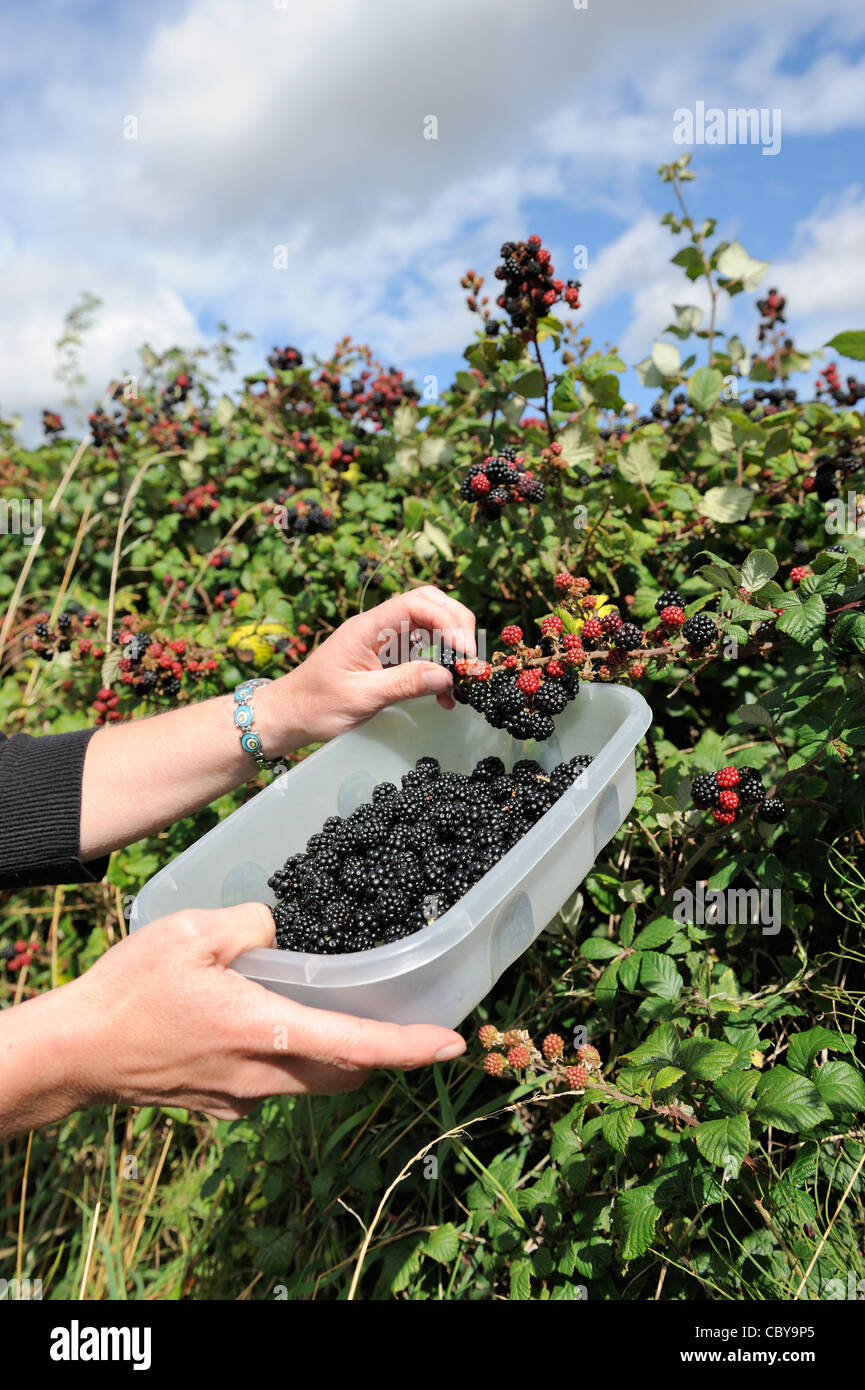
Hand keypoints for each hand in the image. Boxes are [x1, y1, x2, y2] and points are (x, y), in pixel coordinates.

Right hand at [65, 904, 464, 1119]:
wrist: (76, 1052)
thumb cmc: (130, 990)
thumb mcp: (191, 930)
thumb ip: (250, 923)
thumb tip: (281, 927)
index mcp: (263, 1032)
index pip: (355, 1045)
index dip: (410, 1048)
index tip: (453, 1045)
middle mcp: (262, 1077)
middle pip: (344, 1071)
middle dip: (379, 1051)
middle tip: (401, 1018)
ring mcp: (242, 1099)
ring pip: (311, 1081)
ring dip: (334, 1054)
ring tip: (335, 1012)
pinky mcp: (222, 1106)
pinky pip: (275, 1085)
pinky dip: (289, 1059)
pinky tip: (267, 1024)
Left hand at [262, 585, 476, 750]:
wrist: (288, 715)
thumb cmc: (315, 706)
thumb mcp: (361, 698)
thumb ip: (404, 684)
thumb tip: (447, 676)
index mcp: (367, 627)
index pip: (416, 603)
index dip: (447, 621)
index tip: (463, 652)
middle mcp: (377, 627)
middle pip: (428, 604)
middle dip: (456, 625)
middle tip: (470, 659)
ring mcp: (382, 640)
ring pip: (429, 625)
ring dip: (450, 646)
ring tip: (462, 678)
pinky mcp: (386, 657)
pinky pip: (421, 650)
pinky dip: (438, 666)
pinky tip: (445, 693)